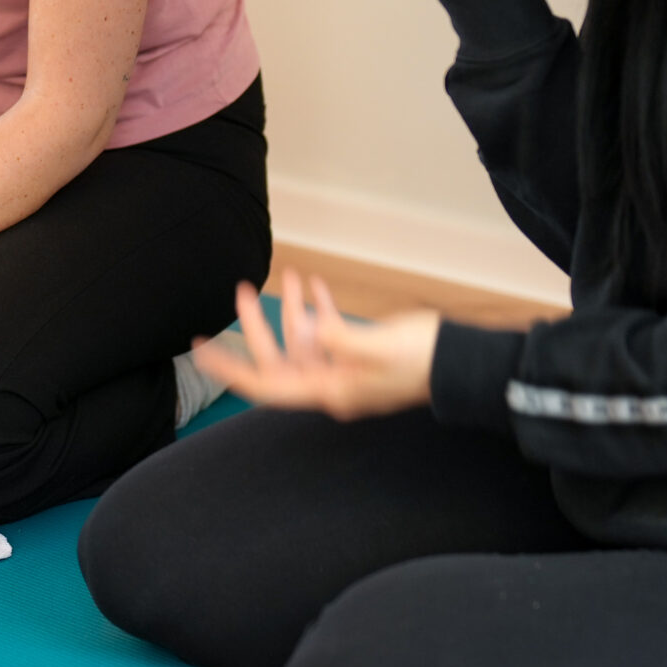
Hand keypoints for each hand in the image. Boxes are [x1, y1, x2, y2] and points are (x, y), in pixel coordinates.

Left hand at [189, 271, 437, 419]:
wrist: (464, 362)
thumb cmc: (424, 358)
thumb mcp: (378, 347)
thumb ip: (341, 339)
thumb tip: (314, 332)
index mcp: (330, 391)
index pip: (266, 384)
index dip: (231, 368)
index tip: (202, 350)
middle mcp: (332, 385)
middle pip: (279, 357)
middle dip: (259, 323)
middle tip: (243, 289)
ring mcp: (345, 371)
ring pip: (304, 341)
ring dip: (293, 308)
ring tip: (290, 274)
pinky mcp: (360, 355)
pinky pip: (328, 333)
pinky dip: (319, 310)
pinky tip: (314, 286)